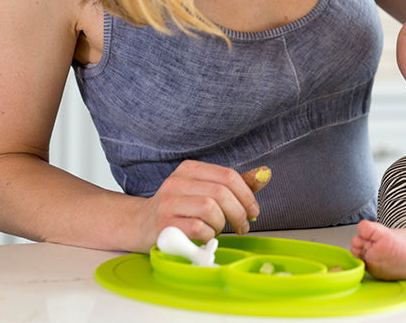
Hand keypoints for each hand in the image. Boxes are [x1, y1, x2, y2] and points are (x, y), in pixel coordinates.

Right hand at [136, 161, 271, 251]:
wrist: (140, 225)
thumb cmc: (178, 209)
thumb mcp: (204, 190)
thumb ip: (233, 185)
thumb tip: (265, 173)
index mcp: (189, 169)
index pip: (227, 175)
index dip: (247, 194)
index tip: (254, 210)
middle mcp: (176, 182)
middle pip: (221, 193)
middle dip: (239, 212)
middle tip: (243, 225)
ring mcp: (168, 203)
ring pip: (211, 210)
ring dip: (221, 225)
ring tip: (217, 230)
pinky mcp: (164, 226)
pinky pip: (198, 229)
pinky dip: (208, 235)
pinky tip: (204, 237)